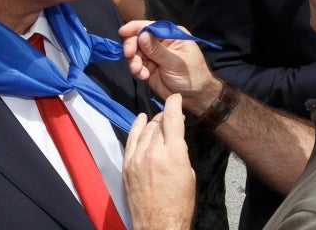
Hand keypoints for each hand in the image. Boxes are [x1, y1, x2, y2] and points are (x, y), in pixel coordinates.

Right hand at [119, 20, 221, 114]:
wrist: (195, 98)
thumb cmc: (192, 76)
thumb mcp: (176, 62)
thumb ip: (157, 50)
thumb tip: (142, 35)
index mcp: (172, 35)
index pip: (150, 26)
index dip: (136, 28)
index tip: (123, 32)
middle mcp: (161, 43)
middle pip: (139, 39)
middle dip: (132, 47)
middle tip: (130, 56)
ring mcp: (154, 56)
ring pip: (136, 53)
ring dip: (134, 61)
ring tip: (139, 71)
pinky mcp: (149, 68)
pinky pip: (137, 65)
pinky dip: (137, 70)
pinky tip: (143, 76)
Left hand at [123, 94, 193, 229]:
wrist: (159, 224)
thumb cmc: (179, 204)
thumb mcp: (189, 173)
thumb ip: (180, 152)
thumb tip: (175, 139)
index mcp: (173, 153)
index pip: (172, 119)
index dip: (173, 104)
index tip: (175, 98)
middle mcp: (153, 152)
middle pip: (158, 123)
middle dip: (165, 117)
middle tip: (170, 116)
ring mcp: (137, 159)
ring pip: (144, 130)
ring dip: (152, 122)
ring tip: (158, 119)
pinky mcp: (127, 166)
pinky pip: (131, 140)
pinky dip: (136, 128)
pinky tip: (140, 120)